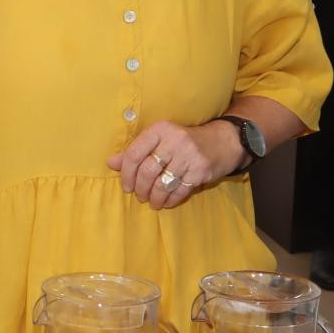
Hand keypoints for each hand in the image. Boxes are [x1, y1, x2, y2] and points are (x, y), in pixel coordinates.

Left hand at [105, 119, 240, 209]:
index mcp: (159, 130)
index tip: (126, 186)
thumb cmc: (183, 141)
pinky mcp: (201, 170)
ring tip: (152, 201)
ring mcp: (189, 156)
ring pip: (163, 184)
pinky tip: (166, 202)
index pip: (134, 154)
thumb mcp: (160, 139)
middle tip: (140, 196)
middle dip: (140, 188)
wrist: (222, 141)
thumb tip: (111, 163)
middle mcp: (174, 140)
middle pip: (147, 171)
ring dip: (154, 197)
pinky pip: (180, 190)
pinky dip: (170, 200)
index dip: (126, 174)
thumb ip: (136, 151)